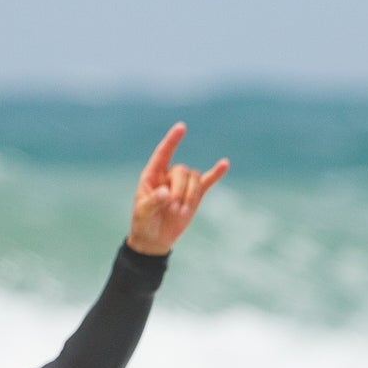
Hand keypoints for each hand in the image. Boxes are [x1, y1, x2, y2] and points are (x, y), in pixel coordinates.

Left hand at [128, 123, 228, 256]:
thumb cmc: (144, 224)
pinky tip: (225, 164)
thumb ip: (152, 202)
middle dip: (180, 189)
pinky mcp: (194, 196)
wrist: (155, 240)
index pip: (163, 154)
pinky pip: (207, 182)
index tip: (182, 127)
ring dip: (190, 195)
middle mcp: (168, 176)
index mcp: (152, 176)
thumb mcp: (142, 214)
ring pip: (194, 179)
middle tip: (172, 209)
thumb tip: (165, 193)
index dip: (172, 140)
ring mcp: (183, 185)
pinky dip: (216, 174)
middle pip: (182, 171)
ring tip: (179, 212)